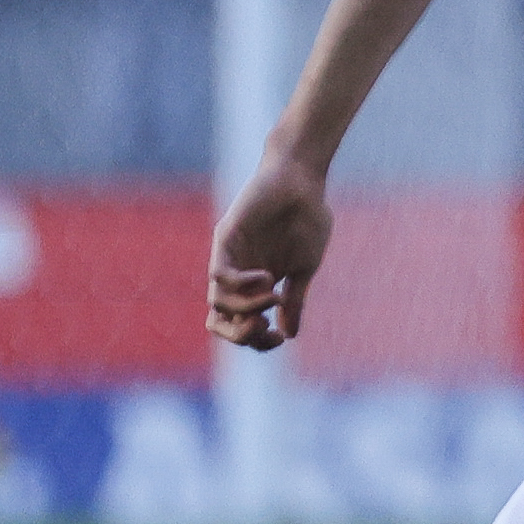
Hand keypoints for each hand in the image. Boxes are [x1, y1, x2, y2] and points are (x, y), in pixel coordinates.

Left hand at [207, 160, 332, 350]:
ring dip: (245, 309)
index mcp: (256, 287)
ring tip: (274, 296)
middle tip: (266, 328)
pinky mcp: (226, 239)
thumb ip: (295, 300)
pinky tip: (267, 276)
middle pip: (220, 322)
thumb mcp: (304, 267)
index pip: (242, 326)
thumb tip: (289, 334)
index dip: (256, 341)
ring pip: (216, 303)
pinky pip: (219, 274)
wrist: (303, 182)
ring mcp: (230, 258)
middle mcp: (237, 276)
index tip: (279, 338)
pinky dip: (241, 284)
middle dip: (241, 335)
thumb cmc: (307, 220)